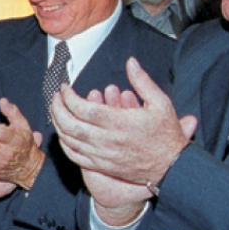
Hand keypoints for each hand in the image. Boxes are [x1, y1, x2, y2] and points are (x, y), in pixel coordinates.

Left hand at [49, 57, 197, 188]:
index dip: (69, 97)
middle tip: (56, 97)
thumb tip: (131, 63)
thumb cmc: (167, 135)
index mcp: (119, 123)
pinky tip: (63, 134)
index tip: (65, 88)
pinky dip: (65, 145)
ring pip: (69, 141)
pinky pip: (75, 157)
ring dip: (58, 125)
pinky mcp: (102, 166)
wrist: (172, 166)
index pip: (82, 108)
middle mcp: (107, 140)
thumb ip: (142, 81)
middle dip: (57, 109)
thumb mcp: (160, 102)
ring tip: (56, 112)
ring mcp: (103, 155)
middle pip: (70, 125)